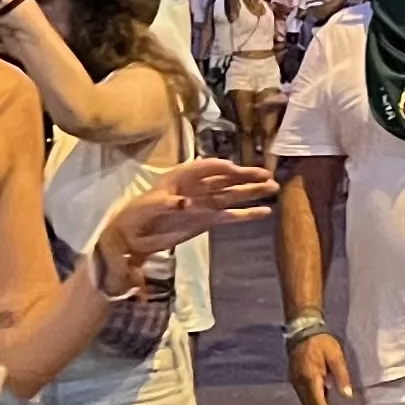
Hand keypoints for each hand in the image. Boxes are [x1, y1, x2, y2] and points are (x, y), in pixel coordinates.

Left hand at [109, 157, 277, 258]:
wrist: (131, 237)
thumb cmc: (136, 216)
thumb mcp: (148, 207)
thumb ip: (166, 204)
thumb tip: (185, 203)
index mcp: (180, 177)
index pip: (206, 167)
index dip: (222, 168)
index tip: (237, 170)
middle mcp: (196, 187)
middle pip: (225, 178)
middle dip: (245, 177)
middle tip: (267, 176)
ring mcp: (203, 204)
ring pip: (231, 195)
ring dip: (251, 191)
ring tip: (273, 188)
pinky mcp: (206, 220)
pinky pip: (230, 215)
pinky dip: (246, 214)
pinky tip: (264, 211)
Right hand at [287, 327, 357, 404]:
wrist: (302, 329)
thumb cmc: (321, 342)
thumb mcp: (336, 357)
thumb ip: (342, 377)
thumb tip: (347, 396)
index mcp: (310, 378)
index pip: (317, 403)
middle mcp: (299, 383)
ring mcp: (294, 380)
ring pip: (305, 401)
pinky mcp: (293, 377)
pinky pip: (302, 394)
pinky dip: (312, 400)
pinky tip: (323, 396)